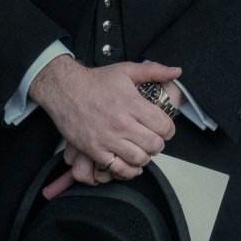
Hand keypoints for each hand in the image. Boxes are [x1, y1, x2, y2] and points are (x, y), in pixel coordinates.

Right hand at [30, 57, 179, 197]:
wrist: (62, 88)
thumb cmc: (94, 80)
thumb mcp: (125, 70)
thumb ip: (154, 71)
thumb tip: (177, 71)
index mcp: (133, 104)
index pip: (165, 127)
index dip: (167, 129)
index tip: (160, 128)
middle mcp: (122, 123)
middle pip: (155, 145)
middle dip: (156, 144)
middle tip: (149, 139)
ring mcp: (107, 138)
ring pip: (139, 159)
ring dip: (143, 156)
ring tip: (137, 149)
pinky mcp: (93, 149)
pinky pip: (118, 168)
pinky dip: (127, 169)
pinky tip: (127, 162)